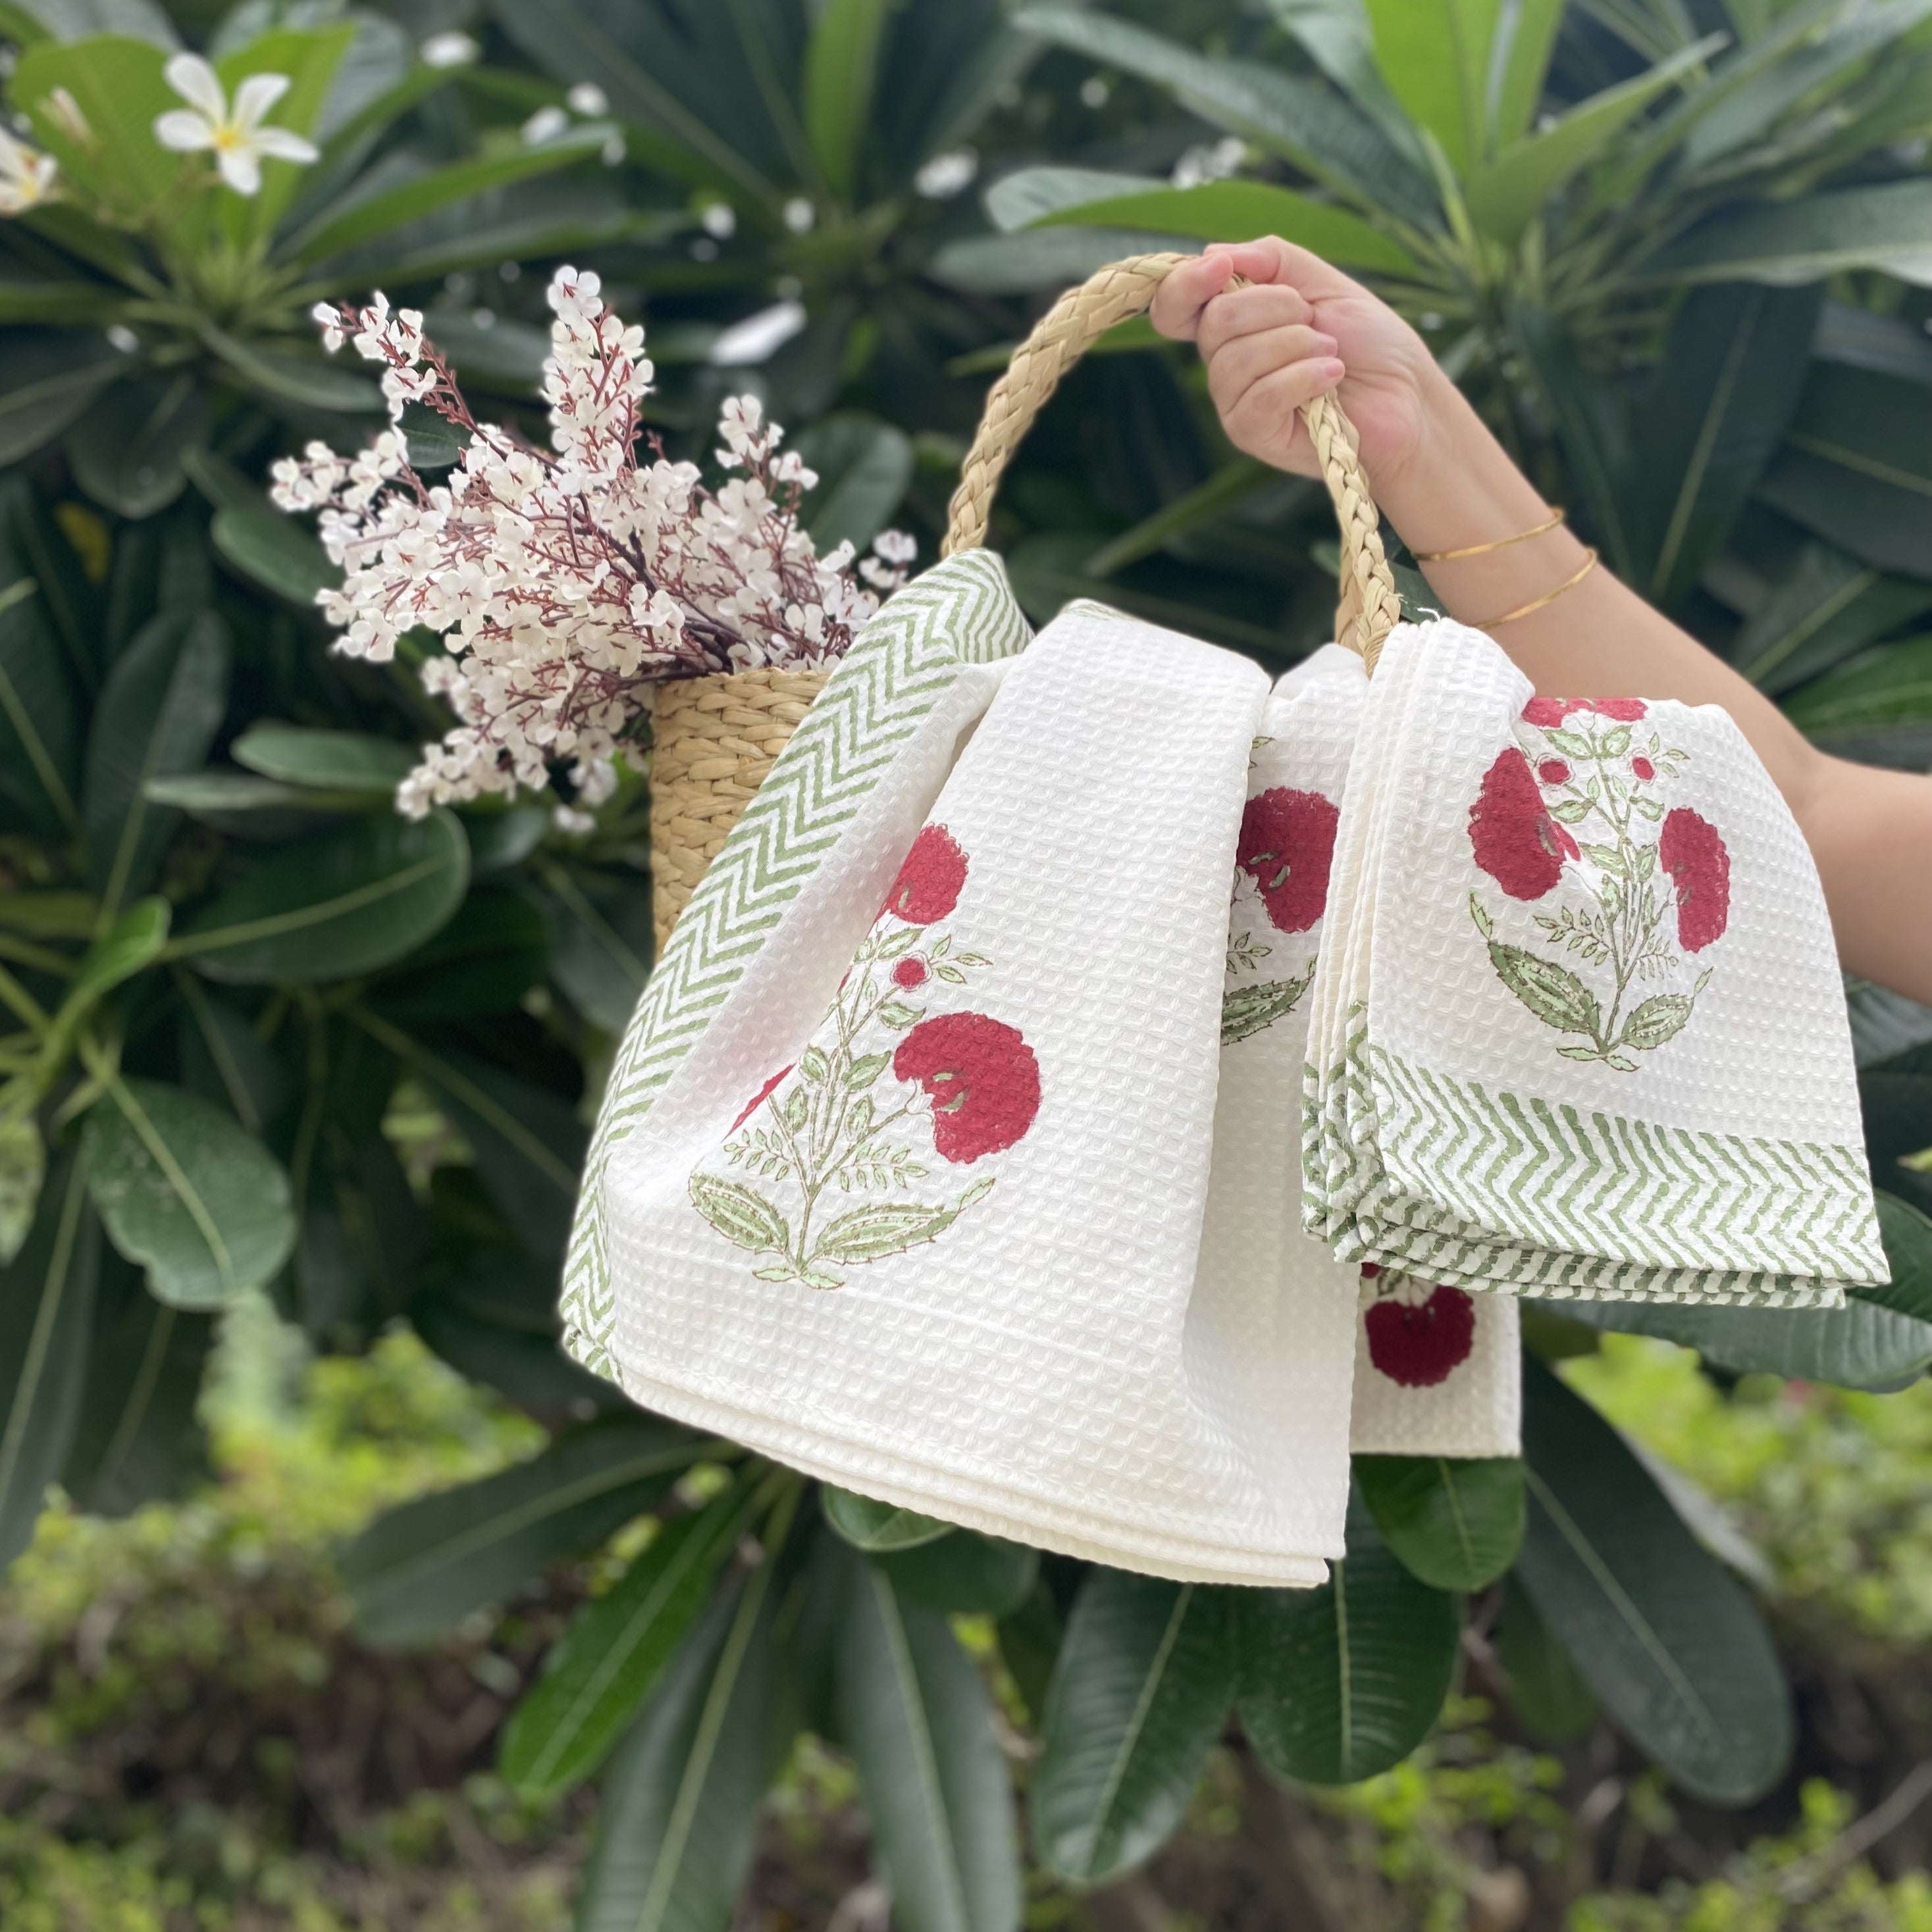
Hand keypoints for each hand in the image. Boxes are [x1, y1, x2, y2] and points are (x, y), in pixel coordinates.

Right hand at [1149, 239, 1441, 495]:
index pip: (1176, 307)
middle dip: (1275, 307)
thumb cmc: (1369, 342)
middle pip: (1214, 321)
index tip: (1219, 268)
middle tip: (1315, 320)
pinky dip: (1303, 378)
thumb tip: (1212, 252)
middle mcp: (1225, 363)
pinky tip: (1331, 379)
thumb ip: (1271, 259)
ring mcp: (1235, 402)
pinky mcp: (1254, 434)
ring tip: (1330, 353)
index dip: (1185, 284)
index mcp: (1234, 324)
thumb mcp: (1322, 282)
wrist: (1407, 396)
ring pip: (1237, 359)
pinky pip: (1259, 397)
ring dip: (1296, 344)